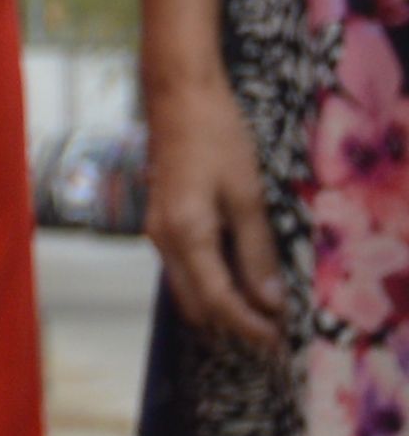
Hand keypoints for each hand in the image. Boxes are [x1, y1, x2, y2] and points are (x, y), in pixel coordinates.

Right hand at [148, 65, 293, 345]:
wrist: (177, 94)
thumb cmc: (217, 138)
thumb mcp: (247, 195)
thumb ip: (256, 251)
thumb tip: (270, 301)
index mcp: (186, 235)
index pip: (218, 300)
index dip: (249, 325)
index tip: (279, 340)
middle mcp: (163, 240)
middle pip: (194, 303)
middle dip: (233, 322)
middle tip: (274, 330)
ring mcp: (157, 229)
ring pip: (185, 287)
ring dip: (220, 303)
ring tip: (261, 307)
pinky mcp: (160, 218)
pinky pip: (182, 266)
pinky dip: (208, 281)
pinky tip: (236, 275)